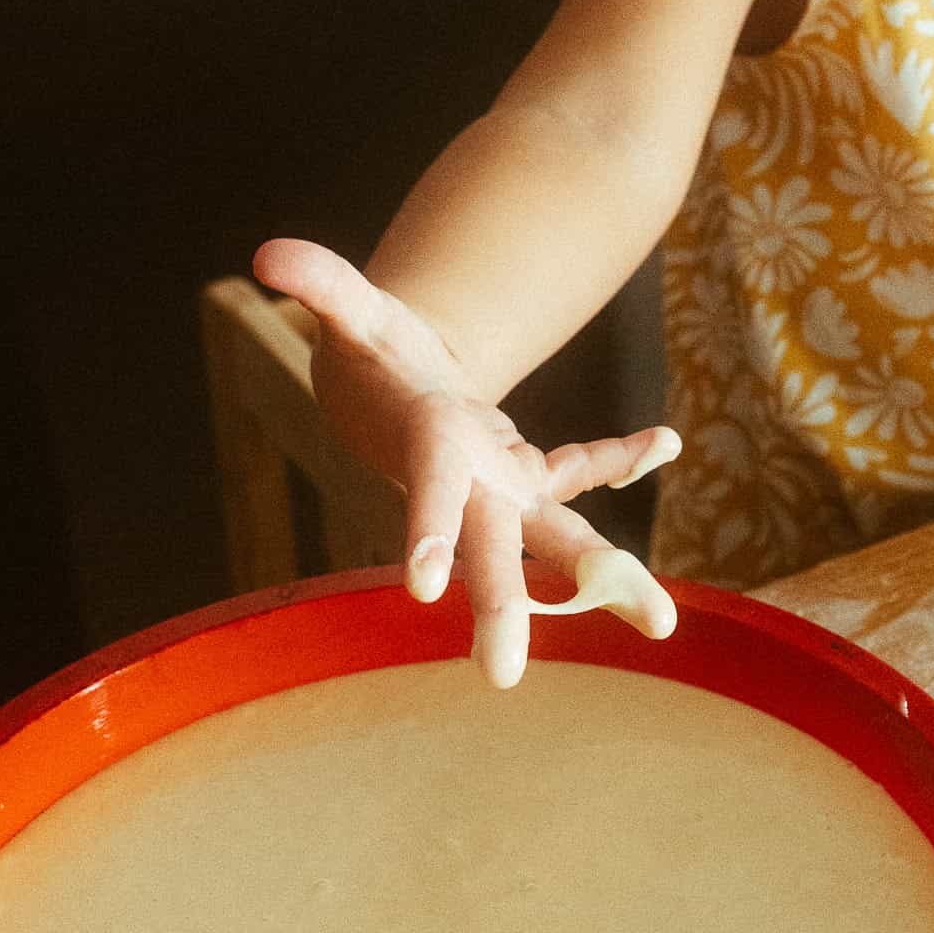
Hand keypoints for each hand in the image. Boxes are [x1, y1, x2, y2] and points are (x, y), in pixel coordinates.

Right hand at [252, 236, 680, 687]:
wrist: (385, 395)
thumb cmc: (372, 356)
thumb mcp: (355, 315)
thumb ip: (324, 285)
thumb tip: (268, 254)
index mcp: (428, 446)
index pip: (427, 491)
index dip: (425, 531)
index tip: (421, 591)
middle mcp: (470, 485)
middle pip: (487, 549)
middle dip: (499, 608)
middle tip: (503, 678)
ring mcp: (503, 486)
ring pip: (558, 538)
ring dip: (608, 578)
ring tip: (662, 623)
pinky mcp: (528, 473)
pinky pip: (581, 469)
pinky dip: (620, 456)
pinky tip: (665, 441)